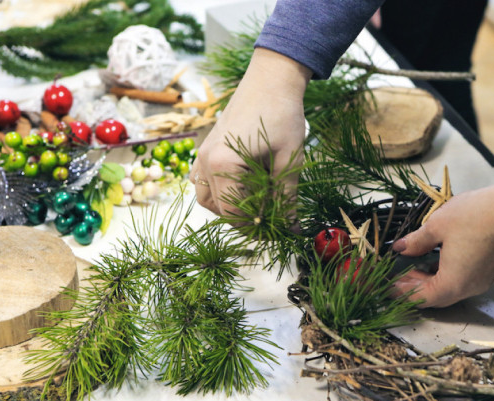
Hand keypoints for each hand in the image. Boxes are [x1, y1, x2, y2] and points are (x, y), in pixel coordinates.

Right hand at [191, 48, 311, 215]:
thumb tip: (291, 228)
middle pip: (218, 209)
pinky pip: (204, 182)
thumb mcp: (289, 160)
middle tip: (272, 217)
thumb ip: (286, 197)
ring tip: (258, 202)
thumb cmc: (282, 115)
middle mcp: (206, 162)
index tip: (278, 227)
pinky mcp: (205, 149)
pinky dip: (221, 191)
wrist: (271, 79)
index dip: (256, 226)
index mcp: (225, 165)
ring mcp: (202, 155)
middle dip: (244, 218)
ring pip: (207, 198)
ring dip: (229, 206)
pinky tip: (244, 186)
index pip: (234, 214)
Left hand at [391, 177, 493, 307]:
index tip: (386, 285)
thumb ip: (416, 242)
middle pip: (435, 297)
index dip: (401, 292)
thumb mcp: (436, 226)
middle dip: (414, 288)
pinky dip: (444, 276)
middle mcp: (468, 288)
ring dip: (429, 282)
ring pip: (448, 290)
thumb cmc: (474, 216)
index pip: (420, 297)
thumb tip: (400, 248)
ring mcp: (480, 281)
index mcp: (452, 283)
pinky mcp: (488, 272)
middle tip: (397, 276)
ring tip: (413, 266)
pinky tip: (434, 261)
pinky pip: (460, 281)